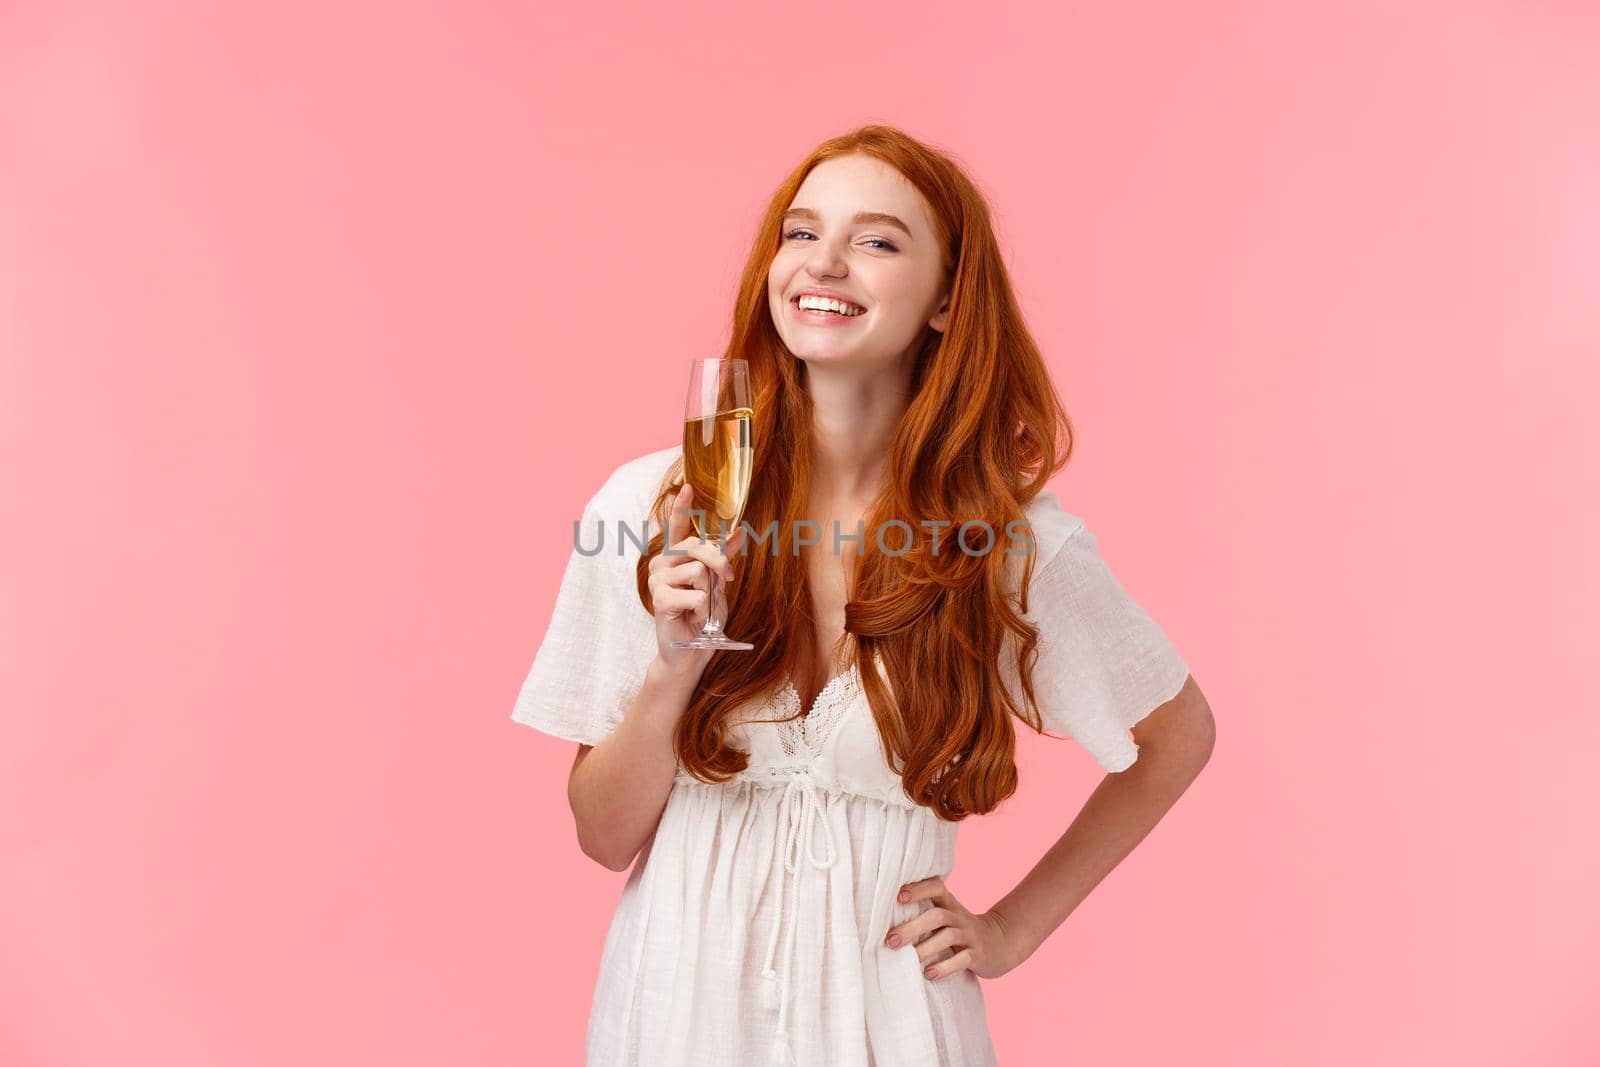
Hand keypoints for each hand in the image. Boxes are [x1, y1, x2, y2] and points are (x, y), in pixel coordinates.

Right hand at [645, 484, 743, 673]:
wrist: (691, 652)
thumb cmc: (702, 618)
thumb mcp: (718, 585)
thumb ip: (723, 559)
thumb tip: (738, 534)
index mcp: (674, 557)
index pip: (676, 527)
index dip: (681, 507)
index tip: (688, 487)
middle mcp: (661, 563)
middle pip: (697, 546)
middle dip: (719, 563)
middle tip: (727, 580)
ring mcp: (657, 580)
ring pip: (698, 571)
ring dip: (709, 593)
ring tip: (699, 608)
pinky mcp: (658, 599)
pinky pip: (695, 594)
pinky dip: (701, 610)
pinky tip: (691, 618)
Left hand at [885, 875, 1023, 980]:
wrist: (999, 943)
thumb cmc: (959, 931)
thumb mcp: (946, 916)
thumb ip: (922, 914)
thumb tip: (880, 920)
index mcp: (949, 904)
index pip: (936, 887)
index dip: (918, 889)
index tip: (898, 896)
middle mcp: (959, 917)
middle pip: (937, 916)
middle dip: (912, 928)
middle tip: (890, 940)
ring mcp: (970, 936)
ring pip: (948, 937)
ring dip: (925, 948)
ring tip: (907, 960)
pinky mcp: (977, 955)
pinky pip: (962, 960)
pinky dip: (944, 967)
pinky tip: (928, 974)